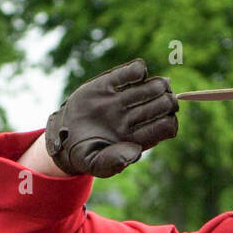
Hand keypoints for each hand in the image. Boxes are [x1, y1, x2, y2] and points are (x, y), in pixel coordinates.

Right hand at [44, 58, 178, 177]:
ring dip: (157, 85)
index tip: (162, 119)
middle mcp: (135, 117)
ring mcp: (124, 99)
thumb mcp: (94, 163)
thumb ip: (113, 162)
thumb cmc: (84, 153)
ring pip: (155, 87)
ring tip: (149, 87)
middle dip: (168, 100)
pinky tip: (134, 74)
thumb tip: (136, 152)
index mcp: (138, 137)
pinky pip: (133, 71)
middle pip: (165, 105)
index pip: (166, 127)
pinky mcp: (110, 83)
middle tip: (161, 98)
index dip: (169, 121)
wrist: (63, 135)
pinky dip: (138, 70)